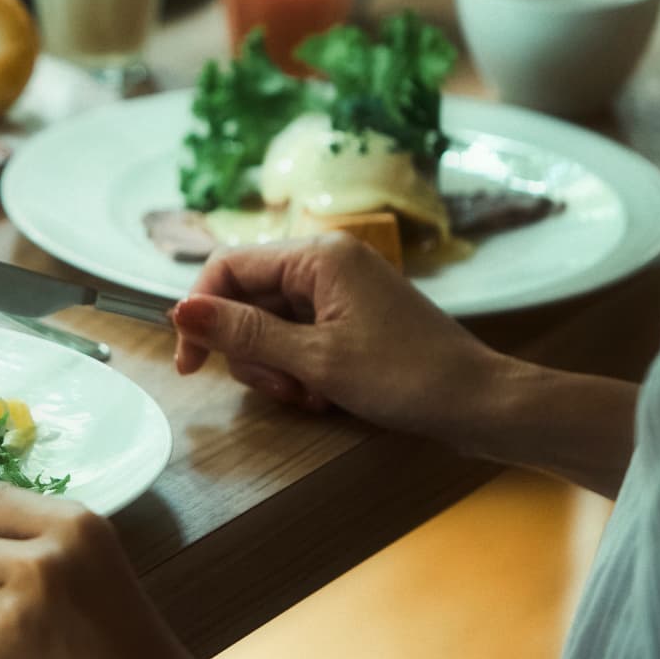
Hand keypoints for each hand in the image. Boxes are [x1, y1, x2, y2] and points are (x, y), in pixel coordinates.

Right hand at [170, 233, 506, 443]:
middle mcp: (328, 260)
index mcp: (318, 254)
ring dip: (278, 367)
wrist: (479, 403)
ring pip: (272, 324)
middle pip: (248, 299)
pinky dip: (302, 367)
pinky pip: (301, 334)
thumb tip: (180, 310)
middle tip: (284, 390)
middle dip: (253, 352)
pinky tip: (326, 394)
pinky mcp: (353, 314)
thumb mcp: (315, 360)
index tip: (190, 367)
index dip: (201, 315)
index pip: (228, 269)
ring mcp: (342, 288)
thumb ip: (244, 334)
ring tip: (311, 396)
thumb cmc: (405, 378)